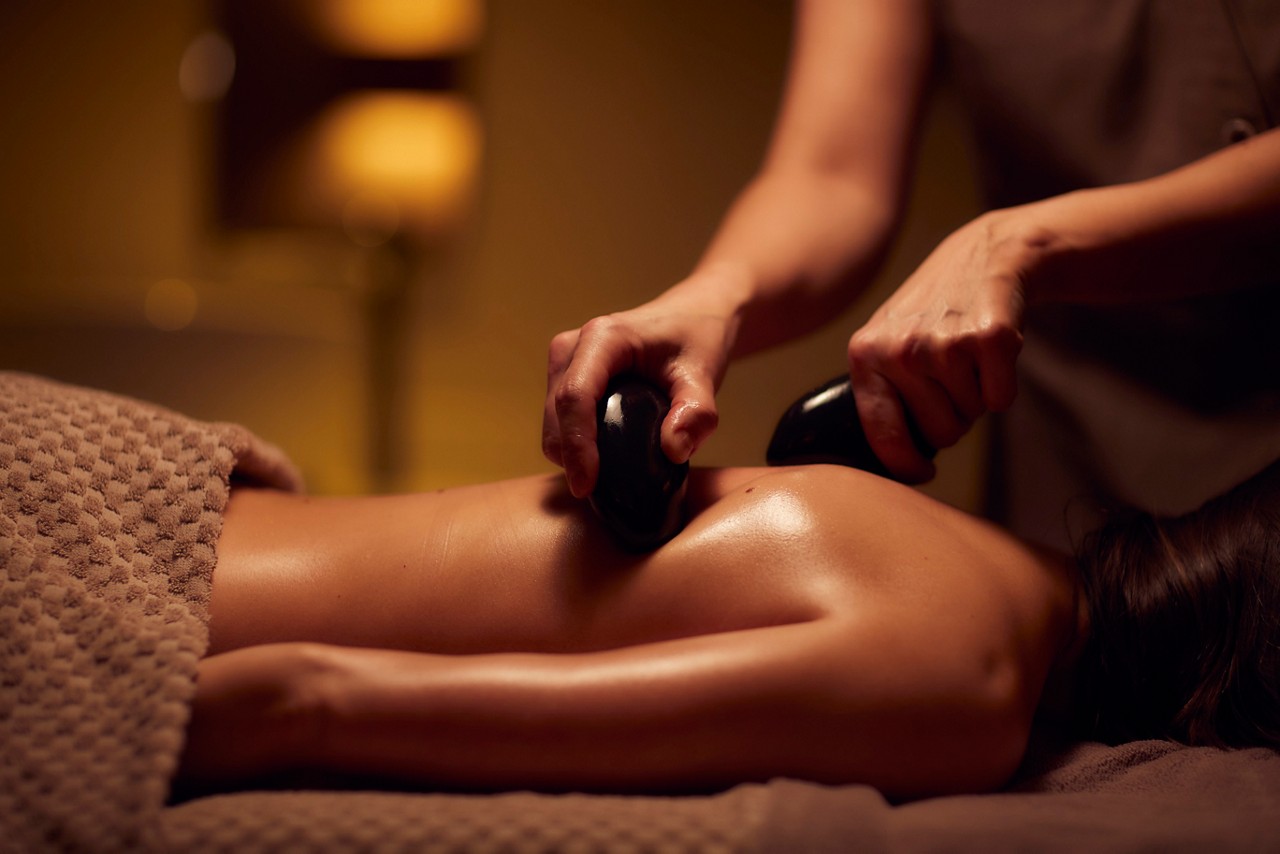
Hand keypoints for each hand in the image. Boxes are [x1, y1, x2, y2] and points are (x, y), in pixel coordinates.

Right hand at [544, 293, 735, 497]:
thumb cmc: (697, 338)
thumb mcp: (705, 373)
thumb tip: (673, 451)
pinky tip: (609, 455)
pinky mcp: (565, 376)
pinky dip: (577, 445)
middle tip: (608, 492)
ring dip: (574, 453)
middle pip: (556, 415)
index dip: (576, 445)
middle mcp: (573, 347)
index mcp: (603, 338)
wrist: (690, 317)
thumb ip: (697, 412)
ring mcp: (564, 361)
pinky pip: (559, 421)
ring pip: (553, 422)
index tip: (587, 485)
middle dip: (573, 458)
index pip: (575, 397)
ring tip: (614, 472)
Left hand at [847, 212, 1031, 481]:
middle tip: (951, 380)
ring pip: (971, 417)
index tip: (921, 471)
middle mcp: (901, 350)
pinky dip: (1002, 386)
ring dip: (975, 397)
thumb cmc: (931, 312)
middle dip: (952, 418)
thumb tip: (886, 460)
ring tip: (967, 357)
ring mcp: (945, 343)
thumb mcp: (886, 341)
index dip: (905, 464)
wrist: (985, 256)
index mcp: (866, 354)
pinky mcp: (990, 340)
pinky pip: (1001, 401)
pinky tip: (991, 353)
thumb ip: (878, 390)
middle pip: (940, 434)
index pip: (882, 433)